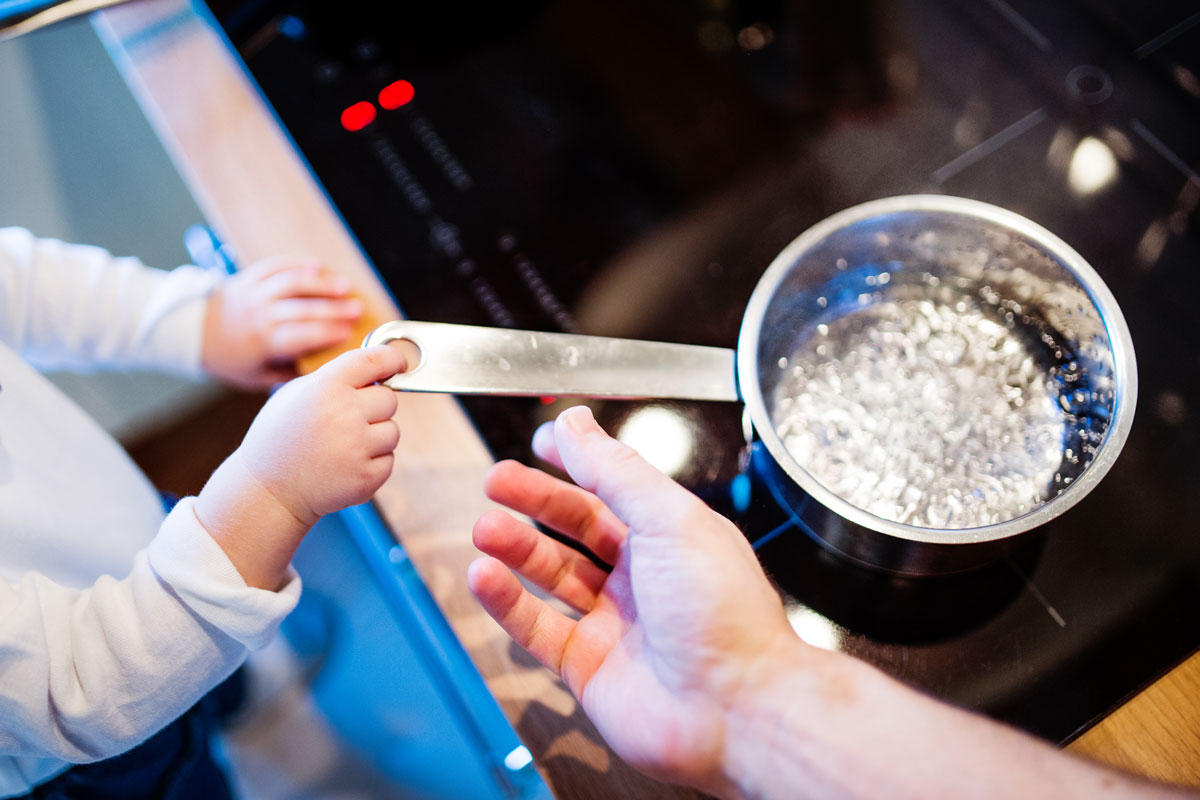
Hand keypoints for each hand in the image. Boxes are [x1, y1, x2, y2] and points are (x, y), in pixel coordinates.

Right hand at [195, 345, 402, 588]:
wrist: (269, 491)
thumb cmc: (281, 438)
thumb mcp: (295, 394)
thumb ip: (335, 378)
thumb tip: (377, 369)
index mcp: (326, 387)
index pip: (375, 360)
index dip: (393, 359)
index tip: (397, 364)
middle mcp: (344, 413)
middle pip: (389, 399)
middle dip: (374, 408)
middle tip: (347, 421)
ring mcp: (357, 447)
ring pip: (393, 431)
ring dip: (375, 437)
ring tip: (342, 446)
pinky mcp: (366, 477)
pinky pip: (389, 460)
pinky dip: (373, 463)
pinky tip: (345, 465)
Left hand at [201, 257, 362, 388]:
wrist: (194, 332)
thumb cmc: (232, 358)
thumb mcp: (256, 377)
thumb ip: (288, 374)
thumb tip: (321, 372)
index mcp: (262, 342)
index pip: (298, 336)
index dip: (325, 333)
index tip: (348, 333)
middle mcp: (258, 314)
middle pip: (300, 308)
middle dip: (333, 308)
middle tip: (358, 310)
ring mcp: (254, 292)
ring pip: (291, 283)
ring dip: (321, 283)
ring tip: (346, 286)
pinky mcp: (251, 276)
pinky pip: (276, 265)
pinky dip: (298, 264)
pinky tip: (319, 266)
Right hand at [468, 406, 804, 795]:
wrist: (737, 708)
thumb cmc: (724, 613)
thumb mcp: (670, 518)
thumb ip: (616, 469)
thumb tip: (578, 423)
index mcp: (672, 535)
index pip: (614, 487)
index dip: (577, 462)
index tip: (541, 442)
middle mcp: (643, 577)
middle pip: (576, 527)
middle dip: (535, 501)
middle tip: (495, 481)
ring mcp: (615, 623)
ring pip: (553, 575)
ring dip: (515, 549)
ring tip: (485, 528)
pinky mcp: (589, 668)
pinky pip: (537, 627)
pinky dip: (507, 601)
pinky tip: (484, 576)